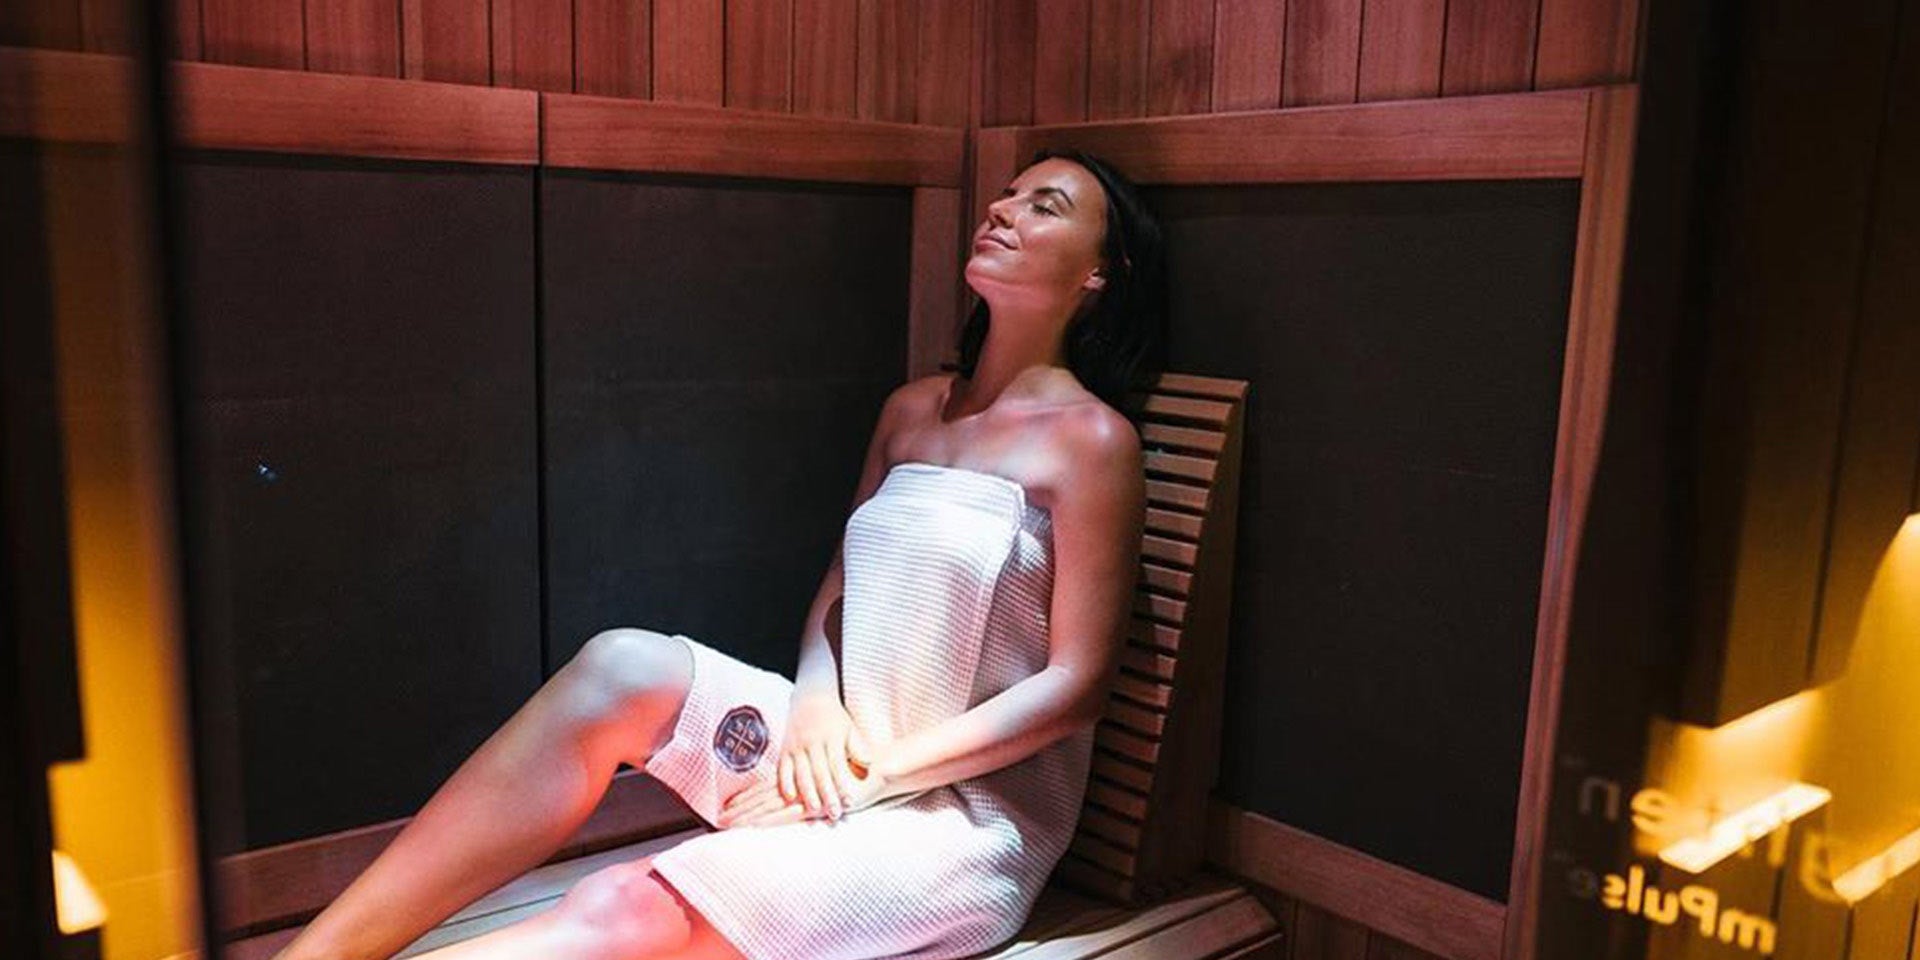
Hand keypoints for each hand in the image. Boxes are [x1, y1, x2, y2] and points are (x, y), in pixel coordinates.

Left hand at [718, 748, 892, 828]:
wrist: (876, 769)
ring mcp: (804, 795)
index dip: (745, 798)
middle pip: (761, 799)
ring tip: (728, 827)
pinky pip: (787, 814)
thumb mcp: (830, 777)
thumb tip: (799, 793)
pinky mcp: (815, 805)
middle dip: (739, 811)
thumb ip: (816, 785)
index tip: (726, 808)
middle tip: (718, 821)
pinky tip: (754, 827)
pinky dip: (769, 820)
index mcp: (798, 777)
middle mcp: (797, 784)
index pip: (765, 789)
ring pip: (769, 807)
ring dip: (747, 817)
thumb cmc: (854, 773)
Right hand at [770, 693, 874, 819]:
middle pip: (819, 773)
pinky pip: (783, 768)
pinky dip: (785, 783)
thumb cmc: (835, 719)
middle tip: (834, 814)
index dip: (843, 784)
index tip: (850, 802)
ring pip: (801, 773)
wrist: (810, 699)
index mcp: (830, 738)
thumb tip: (868, 763)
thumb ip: (858, 746)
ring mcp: (796, 746)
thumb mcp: (849, 729)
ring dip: (808, 793)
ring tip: (815, 811)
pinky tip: (790, 798)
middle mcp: (812, 743)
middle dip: (827, 795)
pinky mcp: (784, 750)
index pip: (837, 765)